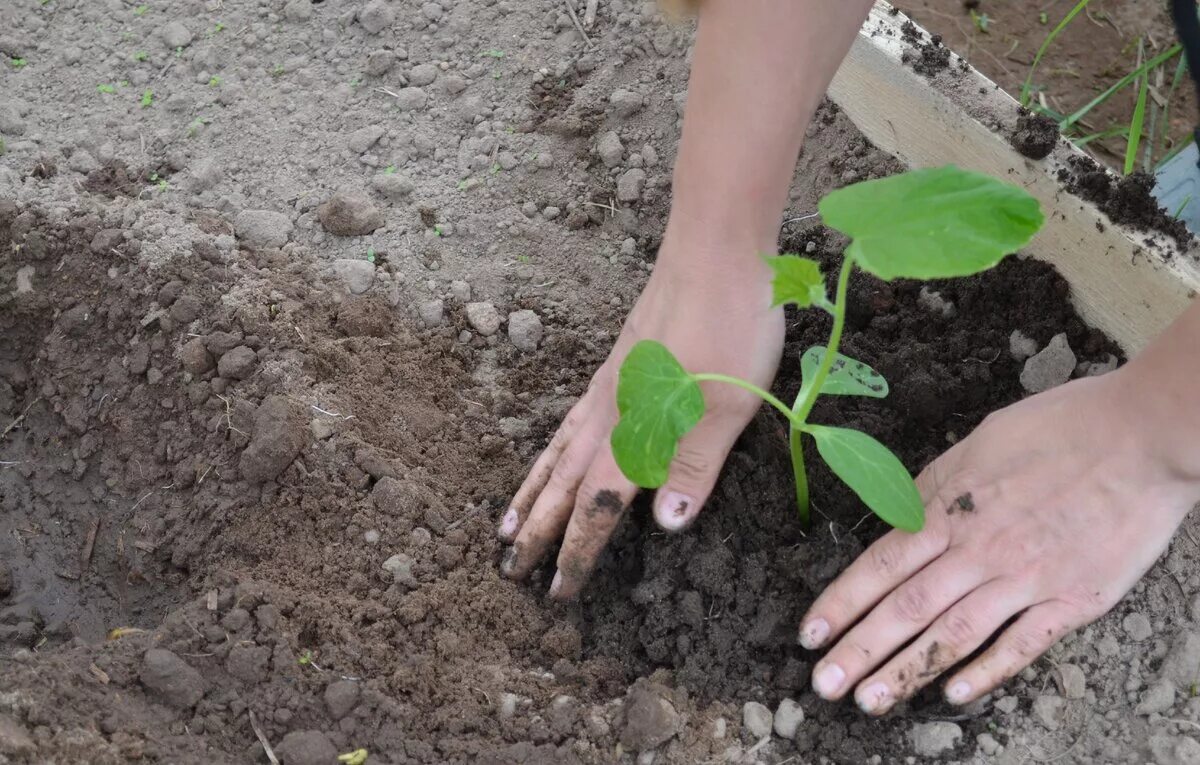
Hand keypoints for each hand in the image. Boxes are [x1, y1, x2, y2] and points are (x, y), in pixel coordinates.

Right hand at [497, 240, 784, 599]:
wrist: (716, 244)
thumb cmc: (731, 321)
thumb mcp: (731, 401)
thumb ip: (696, 463)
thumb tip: (662, 524)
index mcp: (637, 426)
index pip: (599, 502)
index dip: (578, 548)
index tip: (558, 587)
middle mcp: (611, 409)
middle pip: (564, 480)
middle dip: (537, 529)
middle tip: (507, 568)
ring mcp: (610, 383)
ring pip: (558, 449)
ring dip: (534, 491)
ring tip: (508, 522)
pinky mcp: (617, 361)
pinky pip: (570, 421)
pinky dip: (551, 450)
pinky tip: (557, 450)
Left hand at [799, 363, 1199, 713]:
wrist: (1142, 435)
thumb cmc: (1059, 428)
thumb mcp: (978, 444)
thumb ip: (935, 488)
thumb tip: (899, 516)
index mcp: (952, 509)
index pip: (880, 564)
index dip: (841, 603)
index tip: (809, 634)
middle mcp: (980, 549)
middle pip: (906, 608)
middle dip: (858, 650)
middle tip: (823, 684)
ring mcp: (1027, 578)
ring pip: (953, 634)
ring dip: (906, 670)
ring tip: (870, 700)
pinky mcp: (1073, 599)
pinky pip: (1021, 644)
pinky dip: (986, 672)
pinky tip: (953, 694)